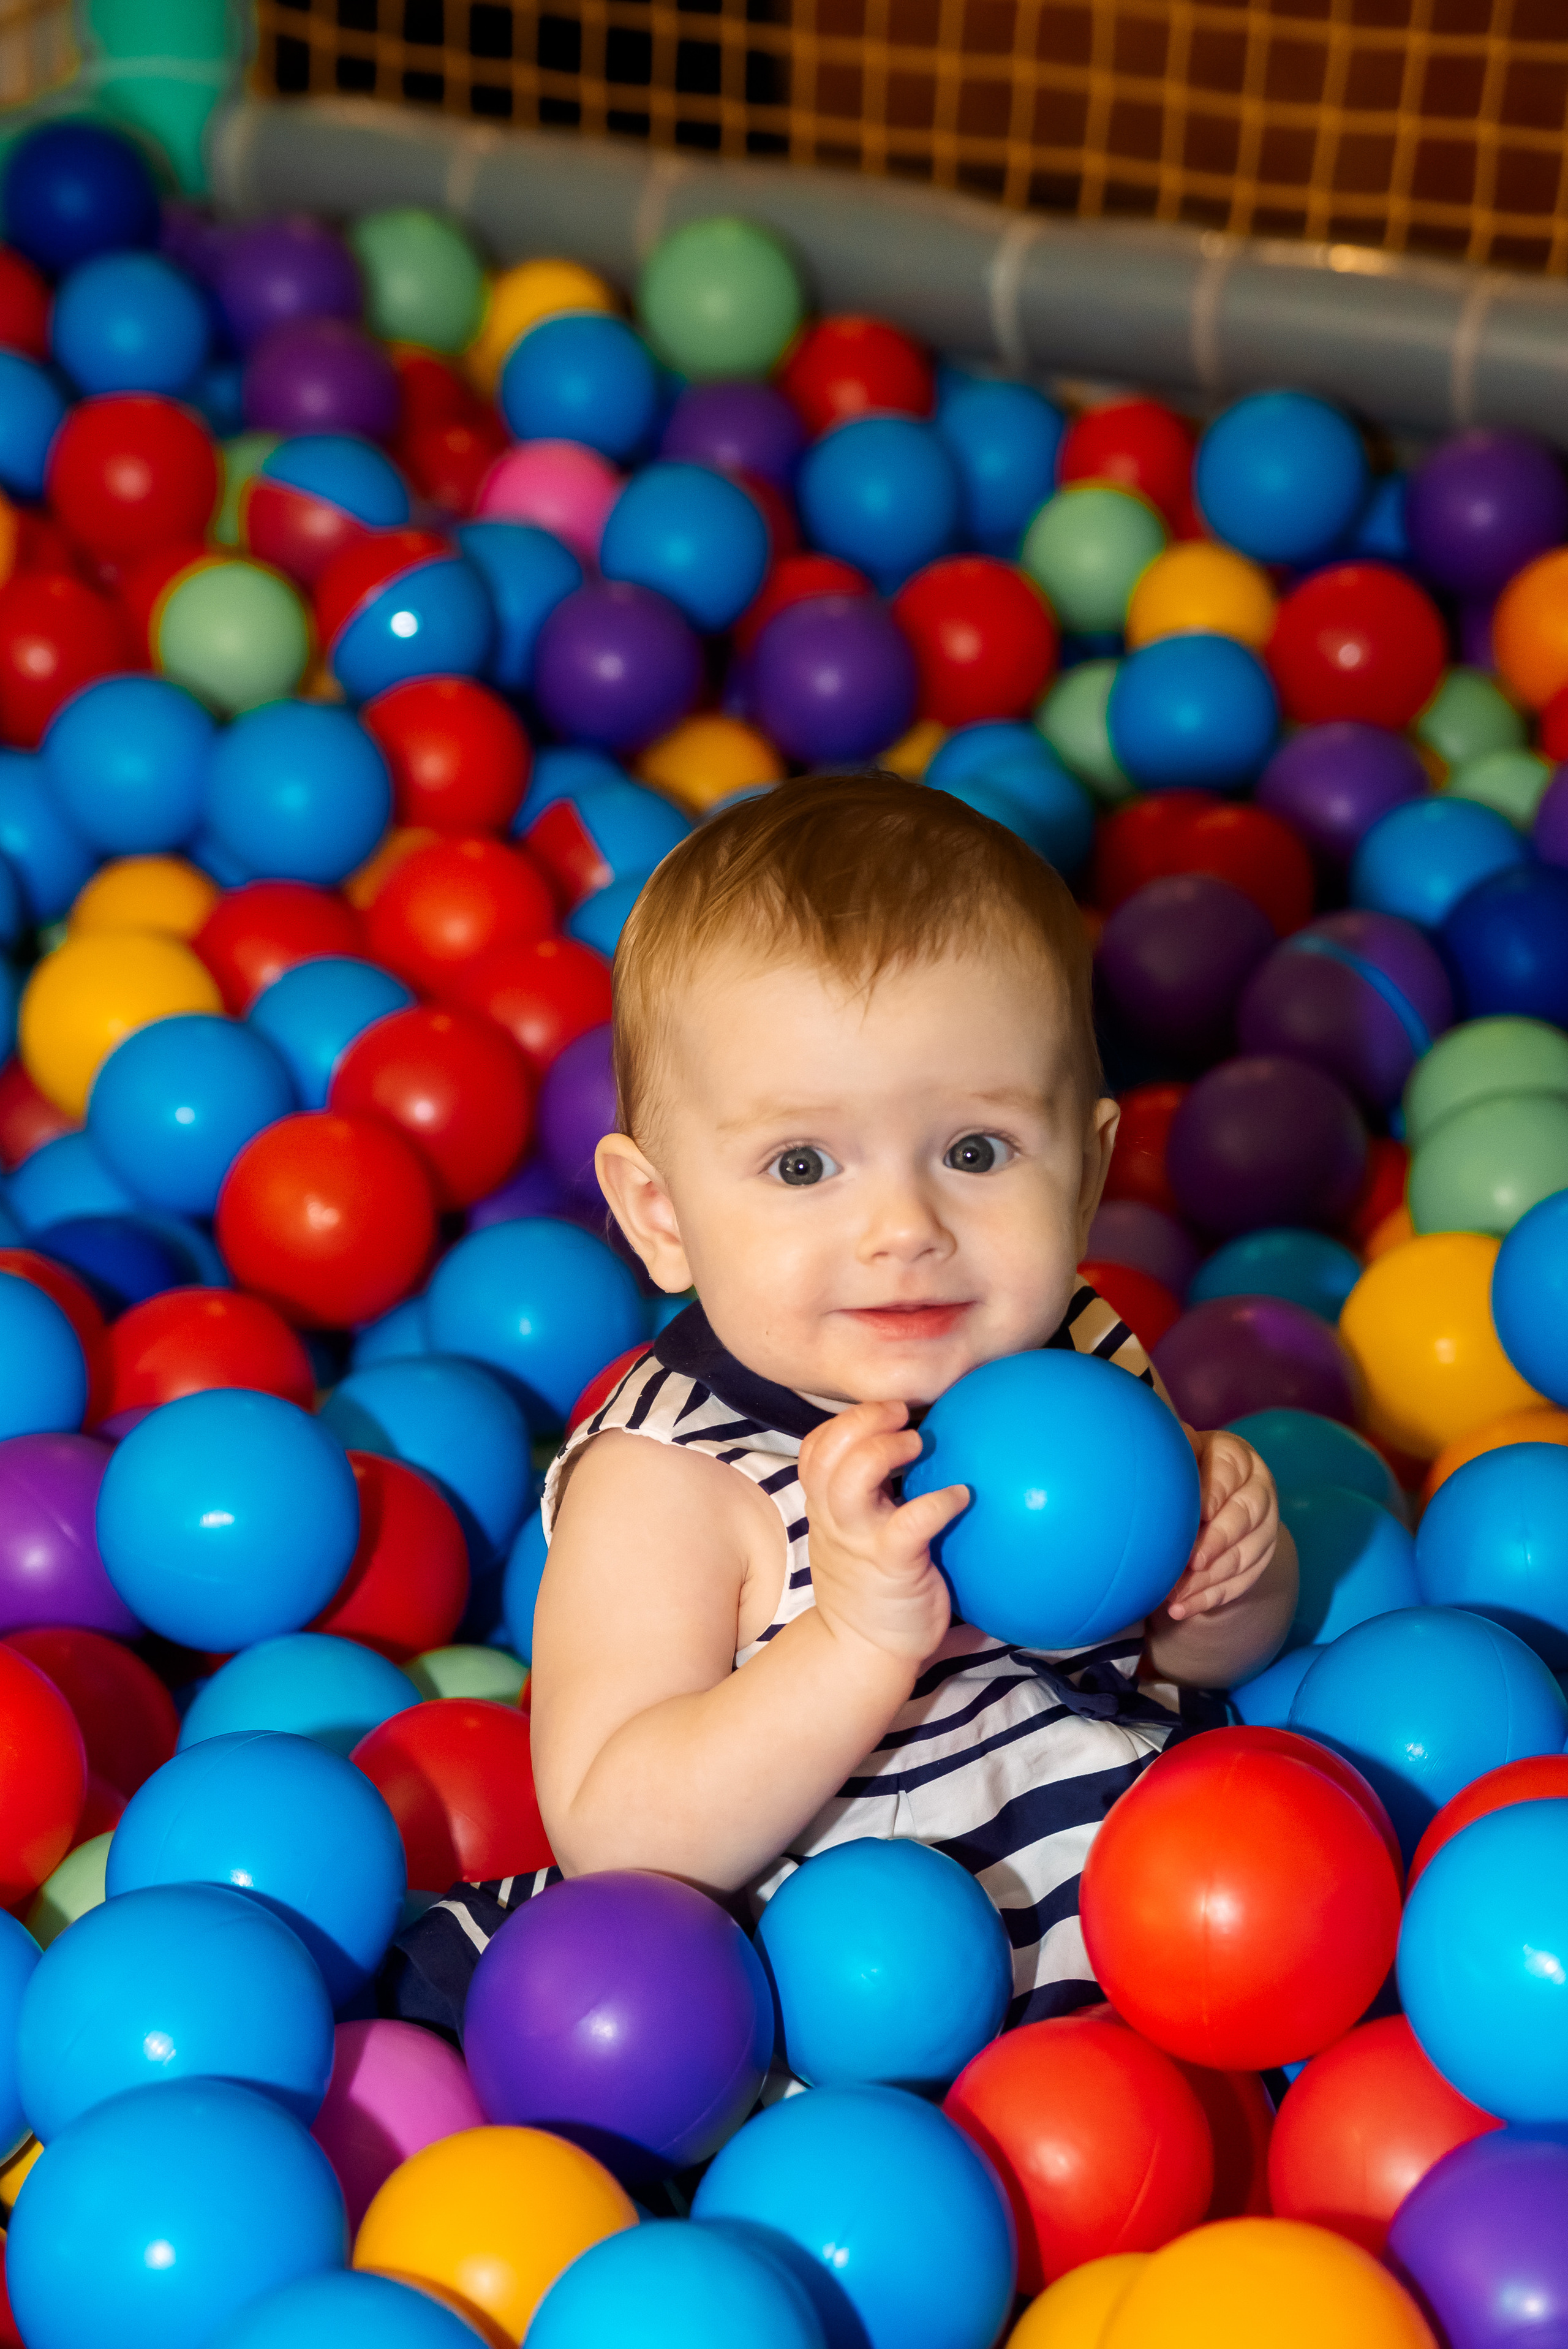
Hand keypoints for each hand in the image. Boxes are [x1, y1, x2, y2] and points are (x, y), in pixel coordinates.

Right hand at [798, 1401, 963, 1666]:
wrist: (862, 1653)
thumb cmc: (871, 1589)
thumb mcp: (852, 1540)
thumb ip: (867, 1501)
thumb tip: (918, 1453)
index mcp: (826, 1511)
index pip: (814, 1451)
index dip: (842, 1423)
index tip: (880, 1414)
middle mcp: (836, 1521)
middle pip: (828, 1451)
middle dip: (863, 1420)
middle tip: (902, 1415)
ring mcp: (860, 1542)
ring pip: (853, 1477)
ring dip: (887, 1448)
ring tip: (920, 1443)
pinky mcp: (893, 1565)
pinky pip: (912, 1521)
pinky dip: (939, 1500)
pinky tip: (961, 1495)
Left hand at [1163, 1429, 1278, 1620]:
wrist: (1211, 1495)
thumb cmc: (1186, 1470)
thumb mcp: (1183, 1453)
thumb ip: (1176, 1449)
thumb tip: (1159, 1445)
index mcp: (1238, 1459)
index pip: (1231, 1474)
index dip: (1214, 1494)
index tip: (1197, 1514)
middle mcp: (1259, 1492)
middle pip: (1246, 1517)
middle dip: (1219, 1541)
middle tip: (1192, 1561)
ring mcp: (1265, 1529)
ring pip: (1244, 1556)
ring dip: (1210, 1578)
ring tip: (1176, 1594)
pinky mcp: (1259, 1560)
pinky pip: (1239, 1584)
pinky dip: (1209, 1598)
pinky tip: (1181, 1608)